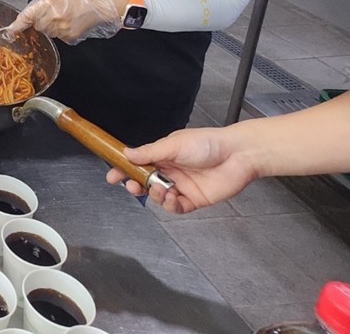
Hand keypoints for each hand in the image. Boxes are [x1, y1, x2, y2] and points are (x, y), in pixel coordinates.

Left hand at [10, 0, 125, 42]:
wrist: (97, 3)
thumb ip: (40, 5)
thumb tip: (29, 16)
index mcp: (46, 4)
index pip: (26, 16)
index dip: (17, 25)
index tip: (10, 31)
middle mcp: (51, 18)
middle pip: (38, 26)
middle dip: (42, 21)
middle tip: (55, 12)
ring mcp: (60, 30)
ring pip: (48, 32)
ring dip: (52, 26)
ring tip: (65, 16)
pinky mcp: (68, 38)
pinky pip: (59, 37)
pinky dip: (62, 31)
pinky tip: (71, 22)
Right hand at [106, 127, 261, 213]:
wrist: (237, 155)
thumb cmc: (208, 143)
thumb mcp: (174, 144)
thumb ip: (150, 152)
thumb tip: (127, 153)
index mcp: (164, 154)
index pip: (138, 163)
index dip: (125, 169)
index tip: (112, 175)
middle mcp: (171, 170)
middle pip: (145, 182)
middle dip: (136, 185)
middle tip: (132, 186)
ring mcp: (182, 185)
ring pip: (159, 196)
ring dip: (155, 195)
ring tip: (160, 189)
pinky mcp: (194, 199)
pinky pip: (176, 207)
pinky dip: (170, 205)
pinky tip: (172, 197)